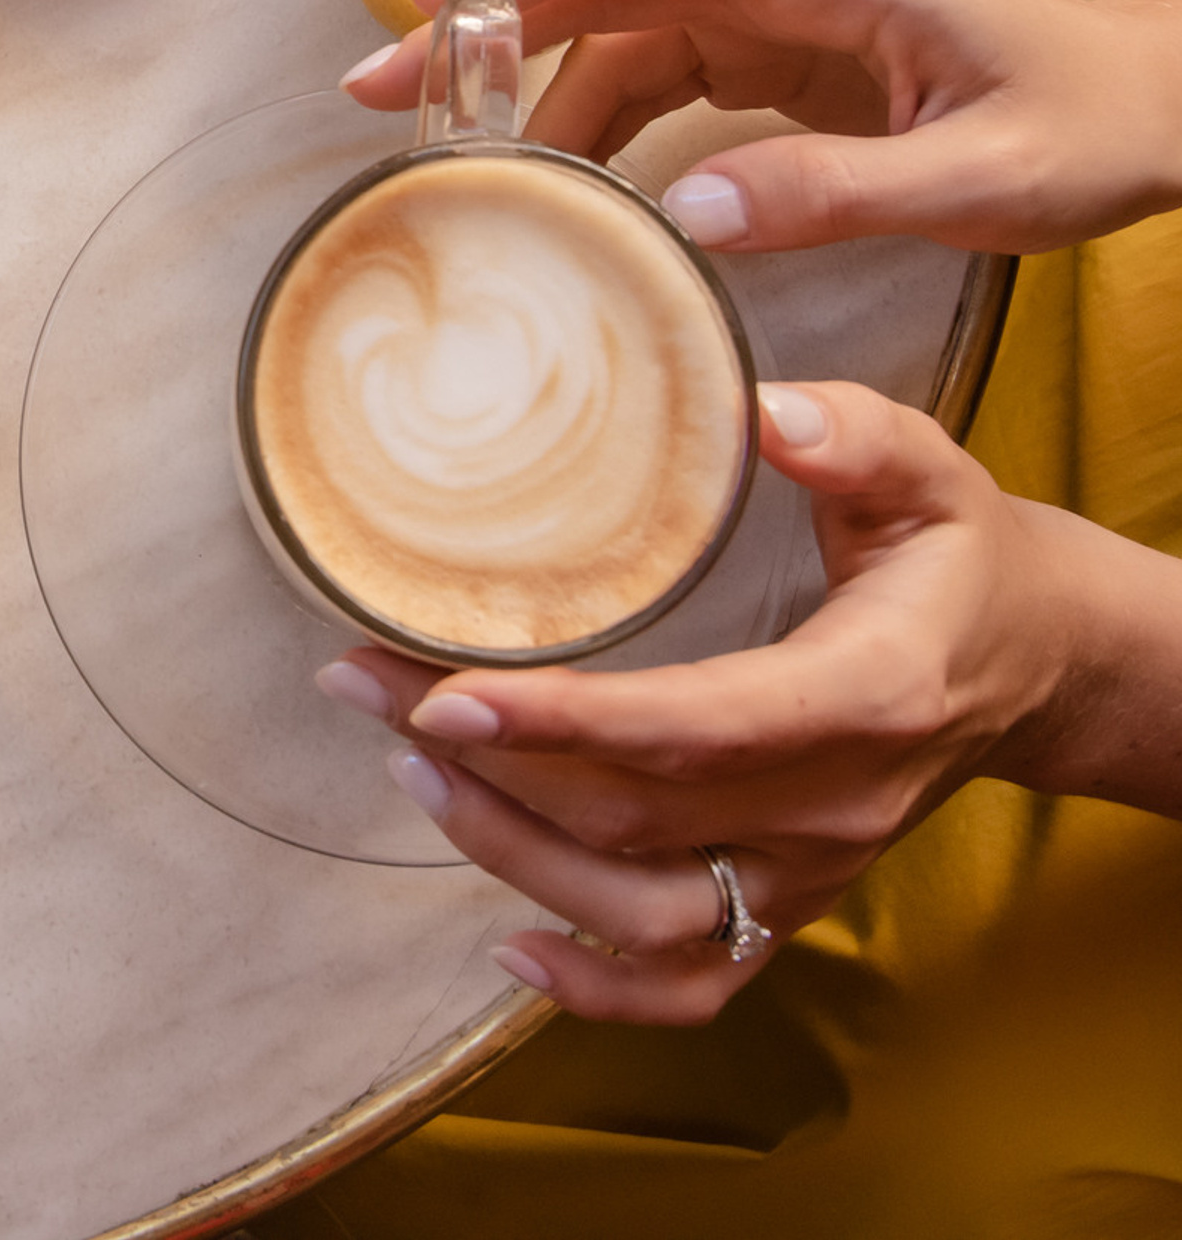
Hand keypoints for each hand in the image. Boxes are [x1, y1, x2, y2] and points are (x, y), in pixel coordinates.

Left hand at [316, 380, 1081, 1021]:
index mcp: (863, 696)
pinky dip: (601, 987)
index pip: (695, 728)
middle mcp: (831, 805)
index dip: (567, 723)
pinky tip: (509, 945)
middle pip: (634, 817)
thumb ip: (857, 435)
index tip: (450, 692)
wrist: (1034, 666)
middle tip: (362, 680)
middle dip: (484, 759)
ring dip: (509, 851)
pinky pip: (698, 980)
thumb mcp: (929, 476)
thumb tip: (767, 410)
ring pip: (643, 907)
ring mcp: (811, 871)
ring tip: (405, 760)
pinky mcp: (794, 902)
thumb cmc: (958, 559)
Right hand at [337, 0, 1181, 254]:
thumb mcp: (986, 182)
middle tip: (375, 90)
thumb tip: (681, 214)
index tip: (433, 1)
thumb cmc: (1093, 130)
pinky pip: (654, 73)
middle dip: (488, 21)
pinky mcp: (773, 54)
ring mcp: (774, 7)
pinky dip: (592, 119)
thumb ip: (838, 194)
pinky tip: (553, 180)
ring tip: (444, 153)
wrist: (1161, 109)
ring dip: (528, 82)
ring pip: (617, 27)